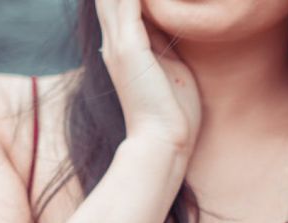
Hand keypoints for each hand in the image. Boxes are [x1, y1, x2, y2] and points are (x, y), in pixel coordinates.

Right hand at [95, 0, 201, 155]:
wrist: (163, 143)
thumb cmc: (173, 114)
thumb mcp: (170, 71)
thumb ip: (165, 48)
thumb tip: (171, 34)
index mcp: (122, 47)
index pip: (118, 1)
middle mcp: (113, 42)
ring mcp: (118, 43)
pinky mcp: (129, 47)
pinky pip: (128, 1)